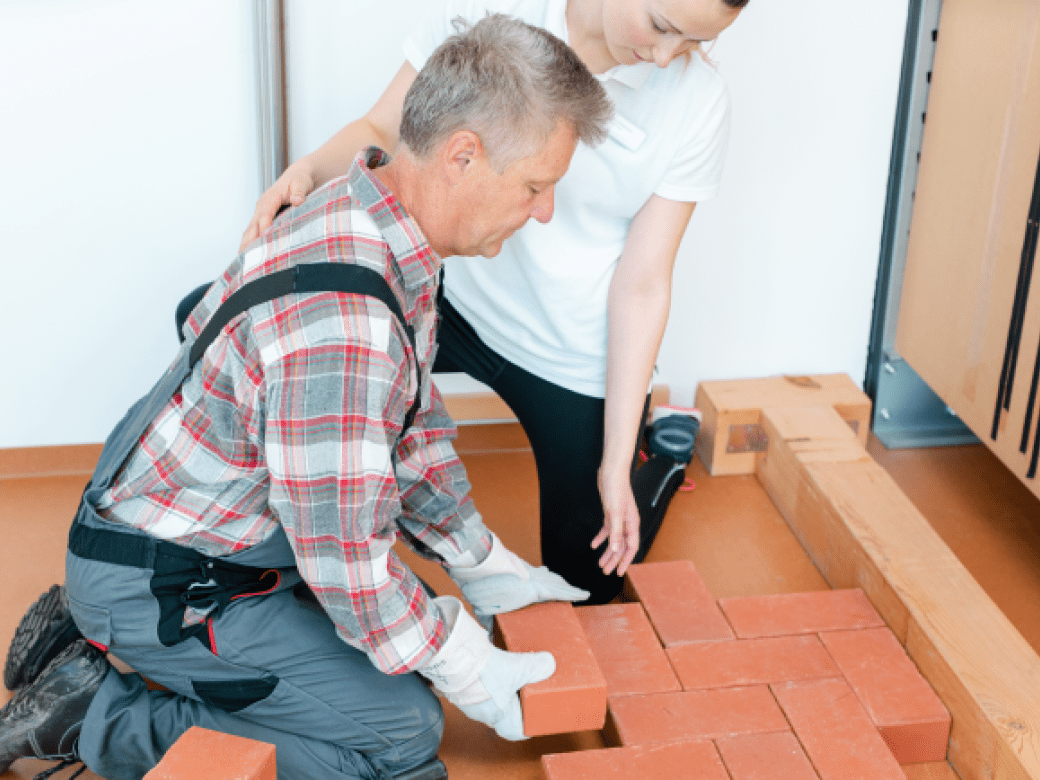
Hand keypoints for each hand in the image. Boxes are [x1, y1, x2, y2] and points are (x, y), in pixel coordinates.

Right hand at [238, 163, 315, 250]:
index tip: (263, 240)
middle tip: (247, 257)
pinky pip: (253, 233)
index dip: (264, 227)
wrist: (297, 177)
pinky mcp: (262, 220)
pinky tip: (249, 257)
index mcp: (270, 198)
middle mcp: (262, 207)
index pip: (265, 214)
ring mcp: (260, 214)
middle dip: (249, 241)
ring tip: (243, 261)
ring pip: (250, 231)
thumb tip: (298, 200)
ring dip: (246, 245)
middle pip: (253, 226)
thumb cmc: (300, 180)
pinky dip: (250, 243)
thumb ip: (300, 191)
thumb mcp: (302, 182)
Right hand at [419, 596, 553, 739]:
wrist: (453, 657)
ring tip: (505, 676)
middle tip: (523, 692)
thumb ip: (536, 667)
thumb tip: (548, 664)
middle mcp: (482, 713)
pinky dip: (482, 683)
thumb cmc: (483, 671)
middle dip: (512, 705)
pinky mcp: (457, 689)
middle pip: (502, 716)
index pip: (515, 732)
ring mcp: (467, 703)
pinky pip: (473, 692)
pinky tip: (487, 669)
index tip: (534, 719)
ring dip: (496, 693)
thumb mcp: (518, 667)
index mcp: (500, 715)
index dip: (526, 727)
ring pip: (486, 704)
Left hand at [450, 533, 589, 623]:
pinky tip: (541, 574)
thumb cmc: (482, 588)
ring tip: (561, 586)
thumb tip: (489, 639)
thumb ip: (491, 624)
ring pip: (546, 574)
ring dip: (555, 581)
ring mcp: (525, 569)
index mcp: (533, 589)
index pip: (560, 591)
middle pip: (556, 582)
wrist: (475, 560)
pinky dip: (542, 575)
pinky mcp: (516, 564)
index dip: (574, 594)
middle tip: (576, 594)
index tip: (586, 595)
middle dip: (567, 588)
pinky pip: (535, 570)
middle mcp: (533, 577)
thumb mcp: (486, 610)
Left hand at [592, 468, 639, 576]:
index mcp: (632, 524)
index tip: (618, 572)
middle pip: (622, 546)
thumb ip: (616, 532)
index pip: (631, 547)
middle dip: (614, 560)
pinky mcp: (611, 514)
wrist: (611, 473)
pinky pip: (607, 530)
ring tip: (600, 563)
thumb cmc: (616, 489)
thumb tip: (616, 549)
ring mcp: (619, 519)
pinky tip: (594, 544)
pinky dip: (601, 538)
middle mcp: (627, 523)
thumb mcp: (614, 512)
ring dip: (607, 552)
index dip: (625, 561)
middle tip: (606, 571)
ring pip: (614, 540)